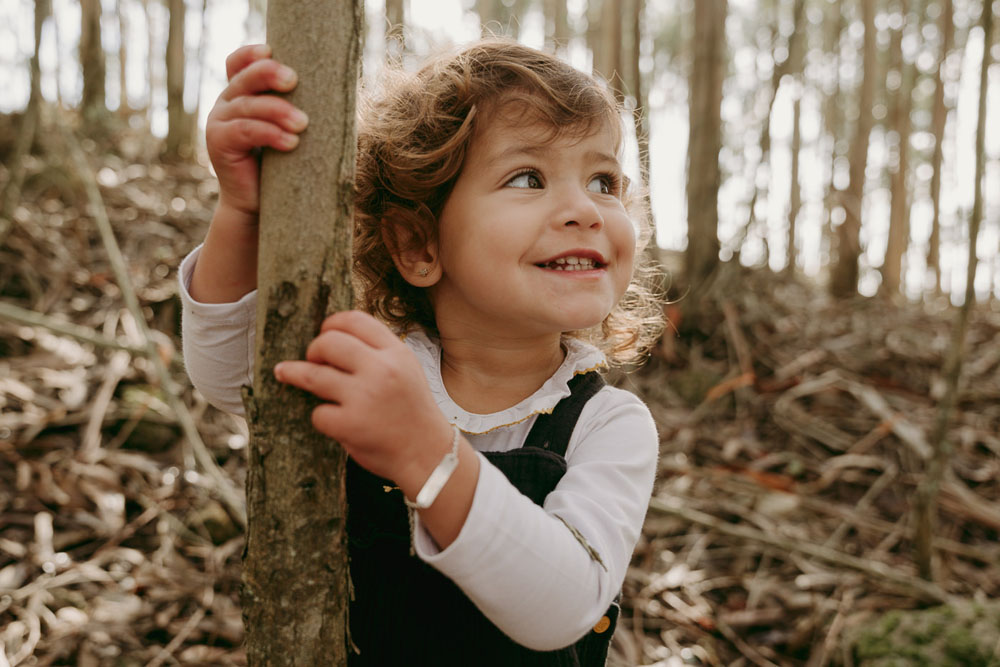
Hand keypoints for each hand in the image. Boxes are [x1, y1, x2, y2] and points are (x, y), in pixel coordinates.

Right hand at [205, 44, 308, 219]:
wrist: (259, 207)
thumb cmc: (284, 167)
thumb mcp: (291, 131)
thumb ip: (299, 108)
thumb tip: (339, 90)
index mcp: (242, 95)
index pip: (238, 64)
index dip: (251, 55)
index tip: (272, 51)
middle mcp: (226, 104)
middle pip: (244, 78)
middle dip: (269, 74)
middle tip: (294, 80)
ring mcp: (218, 122)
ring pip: (248, 105)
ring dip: (278, 110)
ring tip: (303, 124)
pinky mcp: (218, 143)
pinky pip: (244, 130)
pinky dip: (269, 133)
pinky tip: (291, 142)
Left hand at [273, 312, 454, 485]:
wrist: (429, 454)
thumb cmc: (413, 412)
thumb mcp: (407, 370)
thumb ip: (379, 353)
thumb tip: (335, 339)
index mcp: (396, 353)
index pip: (355, 320)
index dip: (332, 323)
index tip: (323, 332)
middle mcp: (381, 370)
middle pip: (328, 342)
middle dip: (313, 349)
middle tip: (312, 360)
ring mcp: (364, 397)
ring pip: (313, 374)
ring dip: (294, 373)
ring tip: (284, 372)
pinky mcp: (350, 425)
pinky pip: (318, 412)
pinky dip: (322, 417)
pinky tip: (333, 421)